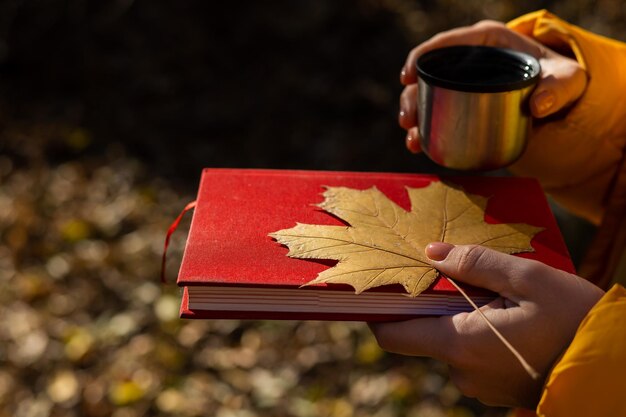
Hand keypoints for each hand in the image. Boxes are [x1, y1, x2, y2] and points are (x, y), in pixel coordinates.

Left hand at [369, 243, 603, 407]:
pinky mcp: (496, 388)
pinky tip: (504, 315)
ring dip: (461, 317)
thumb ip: (475, 264)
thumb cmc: (575, 321)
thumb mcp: (528, 279)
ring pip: (450, 342)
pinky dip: (478, 333)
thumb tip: (431, 252)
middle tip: (453, 275)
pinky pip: (472, 355)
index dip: (381, 310)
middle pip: (423, 333)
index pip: (392, 334)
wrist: (616, 371)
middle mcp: (462, 371)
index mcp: (459, 344)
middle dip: (434, 304)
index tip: (383, 284)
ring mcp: (479, 384)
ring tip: (491, 295)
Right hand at [399, 20, 586, 152]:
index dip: (420, 56)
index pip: (448, 42)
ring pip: (427, 95)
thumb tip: (539, 105)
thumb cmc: (560, 80)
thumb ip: (560, 88)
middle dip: (410, 96)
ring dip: (412, 114)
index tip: (407, 76)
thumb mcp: (567, 80)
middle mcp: (469, 60)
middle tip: (408, 119)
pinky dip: (424, 129)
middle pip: (429, 73)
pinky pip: (436, 113)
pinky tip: (417, 144)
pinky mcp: (461, 104)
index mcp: (488, 41)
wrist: (559, 100)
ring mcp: (462, 84)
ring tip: (411, 136)